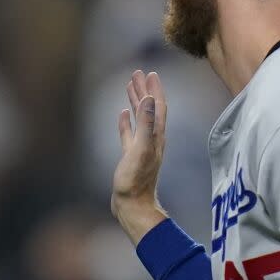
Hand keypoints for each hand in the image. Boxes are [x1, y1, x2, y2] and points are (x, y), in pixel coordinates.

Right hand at [111, 70, 168, 243]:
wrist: (133, 206)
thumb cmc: (136, 181)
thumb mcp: (140, 149)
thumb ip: (145, 124)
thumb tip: (148, 98)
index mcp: (156, 136)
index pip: (158, 106)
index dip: (154, 89)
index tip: (150, 73)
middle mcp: (151, 139)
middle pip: (149, 108)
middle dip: (144, 90)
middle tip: (138, 73)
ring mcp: (141, 147)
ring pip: (139, 118)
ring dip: (136, 101)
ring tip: (129, 86)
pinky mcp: (130, 156)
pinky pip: (129, 132)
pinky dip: (126, 121)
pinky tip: (121, 114)